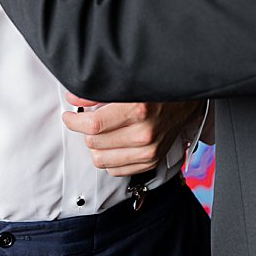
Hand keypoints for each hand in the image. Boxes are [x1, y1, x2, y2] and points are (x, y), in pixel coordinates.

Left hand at [61, 92, 205, 175]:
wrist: (186, 103)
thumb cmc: (157, 92)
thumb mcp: (128, 84)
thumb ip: (97, 93)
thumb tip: (73, 99)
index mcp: (138, 110)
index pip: (93, 125)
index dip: (74, 121)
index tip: (69, 116)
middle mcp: (145, 134)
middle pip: (94, 143)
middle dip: (85, 131)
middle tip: (86, 121)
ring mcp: (149, 151)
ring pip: (101, 160)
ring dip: (95, 147)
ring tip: (98, 134)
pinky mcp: (151, 162)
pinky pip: (116, 171)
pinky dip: (109, 159)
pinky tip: (110, 145)